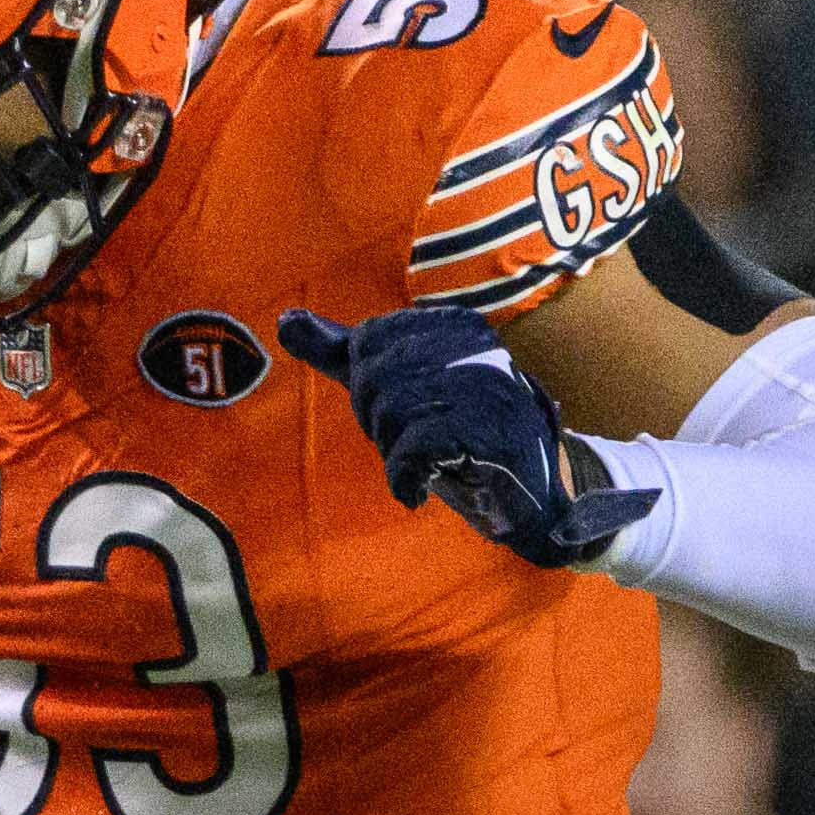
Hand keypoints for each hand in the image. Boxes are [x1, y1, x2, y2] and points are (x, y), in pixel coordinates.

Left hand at [277, 300, 654, 572]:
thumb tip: (285, 319)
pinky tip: (421, 488)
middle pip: (373, 379)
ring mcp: (486, 386)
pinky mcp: (487, 430)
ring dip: (397, 451)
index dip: (373, 389)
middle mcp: (475, 346)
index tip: (411, 407)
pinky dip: (405, 479)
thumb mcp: (398, 386)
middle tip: (423, 439)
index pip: (368, 343)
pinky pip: (411, 450)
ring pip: (388, 414)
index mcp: (455, 326)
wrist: (529, 495)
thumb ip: (342, 352)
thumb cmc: (456, 437)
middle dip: (381, 422)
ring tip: (435, 458)